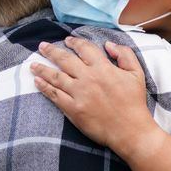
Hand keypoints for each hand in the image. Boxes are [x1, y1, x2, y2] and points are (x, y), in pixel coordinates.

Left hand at [31, 37, 157, 156]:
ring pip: (55, 76)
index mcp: (103, 68)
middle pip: (64, 60)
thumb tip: (108, 44)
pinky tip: (37, 82)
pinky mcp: (73, 109)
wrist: (130, 130)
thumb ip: (125, 55)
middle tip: (42, 46)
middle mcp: (88, 78)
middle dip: (51, 51)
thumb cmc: (134, 102)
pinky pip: (54, 95)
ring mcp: (78, 94)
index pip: (84, 49)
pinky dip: (44, 87)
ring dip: (42, 68)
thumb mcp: (137, 74)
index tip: (67, 40)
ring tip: (33, 64)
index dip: (74, 42)